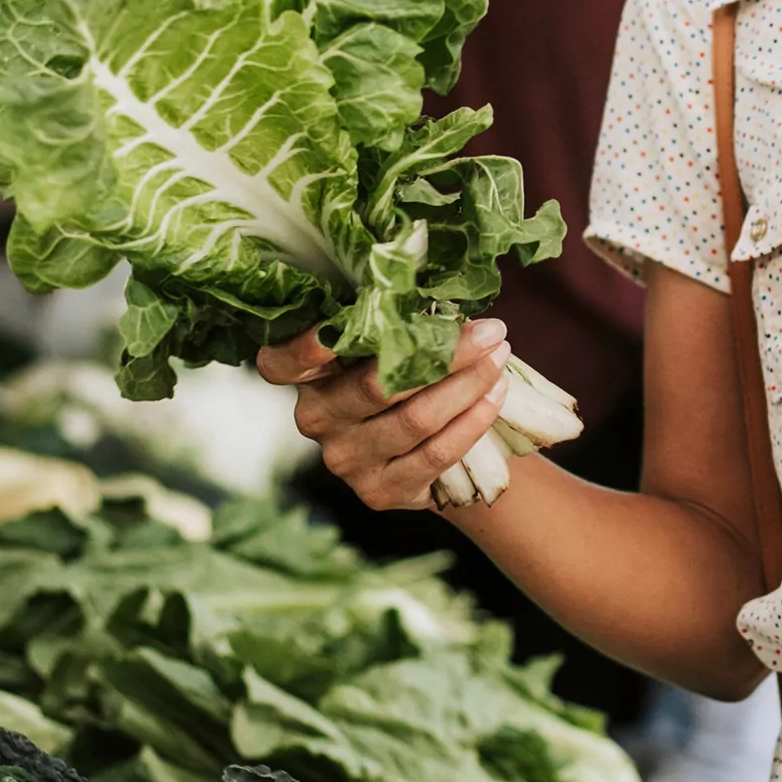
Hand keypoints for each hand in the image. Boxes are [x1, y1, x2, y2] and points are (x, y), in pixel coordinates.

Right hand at [256, 318, 510, 510]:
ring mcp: (345, 460)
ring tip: (500, 358)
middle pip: (376, 385)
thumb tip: (445, 290)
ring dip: (468, 385)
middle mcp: (316, 419)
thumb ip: (391, 325)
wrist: (422, 456)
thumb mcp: (383, 351)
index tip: (333, 329)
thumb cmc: (400, 378)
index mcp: (306, 377)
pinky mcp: (378, 491)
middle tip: (490, 331)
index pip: (282, 363)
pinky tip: (495, 396)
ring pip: (413, 419)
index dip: (303, 350)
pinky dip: (471, 421)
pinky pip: (434, 454)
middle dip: (443, 353)